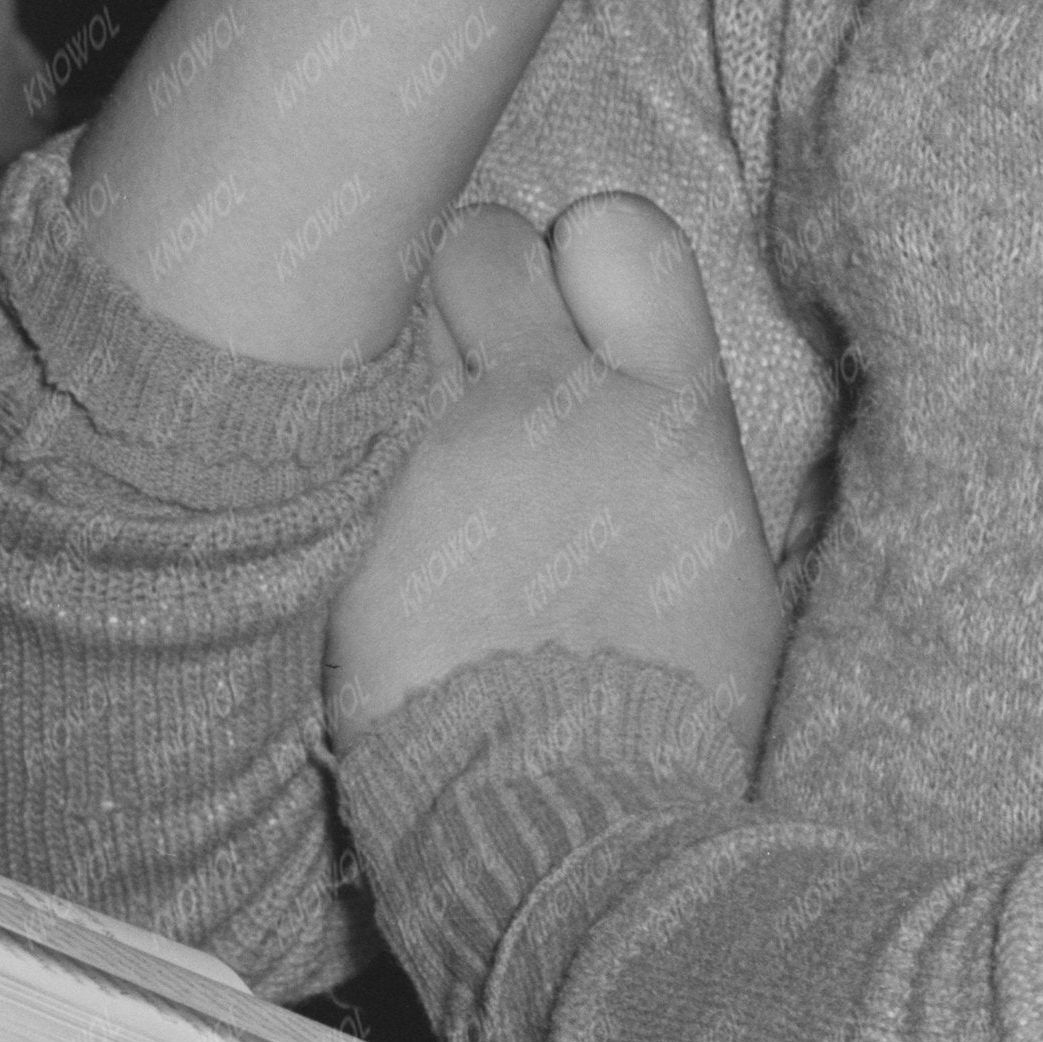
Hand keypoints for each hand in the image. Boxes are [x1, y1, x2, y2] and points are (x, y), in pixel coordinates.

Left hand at [330, 193, 789, 741]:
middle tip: (457, 364)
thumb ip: (675, 470)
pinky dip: (323, 463)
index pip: (622, 227)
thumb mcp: (729, 577)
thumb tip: (648, 424)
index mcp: (671, 414)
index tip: (565, 311)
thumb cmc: (668, 720)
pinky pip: (313, 431)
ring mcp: (444, 452)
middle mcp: (558, 404)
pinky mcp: (353, 514)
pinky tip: (343, 520)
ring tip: (394, 444)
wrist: (570, 813)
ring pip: (381, 320)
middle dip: (461, 287)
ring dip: (384, 363)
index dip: (581, 259)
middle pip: (480, 241)